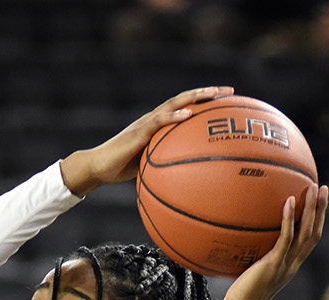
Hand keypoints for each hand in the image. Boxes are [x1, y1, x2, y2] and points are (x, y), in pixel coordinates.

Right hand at [59, 86, 233, 195]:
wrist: (99, 168)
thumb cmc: (123, 168)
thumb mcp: (150, 165)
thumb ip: (167, 163)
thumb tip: (188, 178)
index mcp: (159, 124)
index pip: (185, 107)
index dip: (205, 102)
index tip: (228, 100)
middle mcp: (155, 118)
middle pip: (185, 99)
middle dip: (208, 94)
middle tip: (230, 92)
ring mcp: (146, 123)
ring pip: (174, 104)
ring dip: (194, 98)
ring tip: (212, 95)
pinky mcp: (138, 132)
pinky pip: (158, 122)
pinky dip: (174, 116)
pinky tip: (188, 115)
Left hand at [217, 183, 327, 299]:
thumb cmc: (242, 293)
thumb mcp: (253, 270)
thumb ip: (256, 255)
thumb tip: (244, 235)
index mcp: (291, 265)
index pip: (310, 239)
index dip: (317, 220)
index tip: (319, 201)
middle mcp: (293, 264)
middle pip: (314, 232)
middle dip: (320, 210)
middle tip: (323, 188)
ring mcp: (286, 264)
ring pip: (305, 232)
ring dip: (311, 209)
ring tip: (312, 188)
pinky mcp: (274, 264)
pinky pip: (286, 238)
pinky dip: (289, 219)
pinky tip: (289, 201)